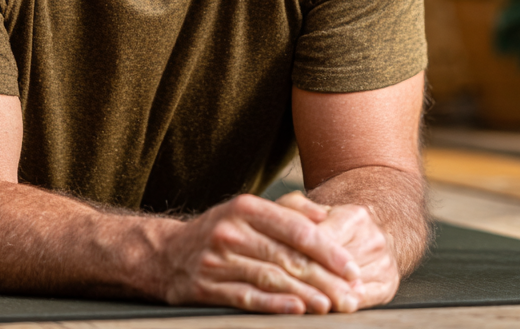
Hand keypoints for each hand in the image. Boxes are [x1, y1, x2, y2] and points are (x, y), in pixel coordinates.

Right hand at [152, 192, 366, 313]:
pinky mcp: (207, 286)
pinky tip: (296, 311)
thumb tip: (323, 216)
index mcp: (246, 207)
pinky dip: (274, 305)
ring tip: (330, 306)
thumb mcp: (247, 210)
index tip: (352, 267)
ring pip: (271, 278)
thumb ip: (286, 211)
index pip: (296, 229)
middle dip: (324, 278)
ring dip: (304, 295)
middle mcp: (232, 230)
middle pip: (287, 257)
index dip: (328, 250)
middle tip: (349, 295)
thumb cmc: (219, 232)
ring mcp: (218, 259)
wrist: (167, 254)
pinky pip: (247, 297)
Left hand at [276, 192, 399, 308]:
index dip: (301, 253)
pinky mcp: (388, 286)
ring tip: (301, 300)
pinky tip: (325, 306)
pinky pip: (362, 302)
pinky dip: (341, 305)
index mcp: (354, 216)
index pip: (324, 240)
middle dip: (310, 278)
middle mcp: (374, 240)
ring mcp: (384, 264)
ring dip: (325, 295)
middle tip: (286, 286)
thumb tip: (287, 223)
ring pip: (349, 287)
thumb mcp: (311, 205)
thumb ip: (294, 208)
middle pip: (336, 267)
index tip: (280, 263)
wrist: (370, 230)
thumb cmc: (331, 221)